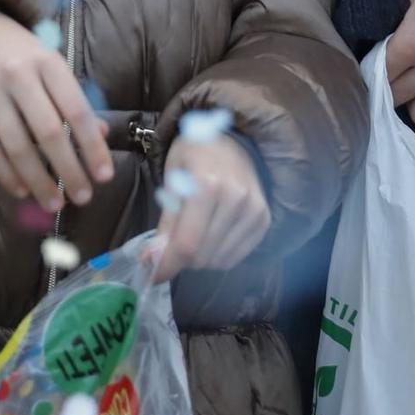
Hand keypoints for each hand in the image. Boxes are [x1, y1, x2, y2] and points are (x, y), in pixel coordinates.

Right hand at [0, 3, 113, 208]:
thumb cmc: (16, 49)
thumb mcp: (50, 62)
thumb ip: (74, 97)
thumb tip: (103, 135)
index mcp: (47, 61)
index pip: (77, 110)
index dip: (93, 146)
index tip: (104, 175)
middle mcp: (17, 75)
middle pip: (49, 133)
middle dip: (69, 171)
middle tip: (83, 198)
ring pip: (16, 147)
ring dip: (38, 181)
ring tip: (54, 202)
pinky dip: (6, 175)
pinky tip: (22, 190)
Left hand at [150, 134, 270, 281]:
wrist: (230, 141)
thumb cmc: (194, 156)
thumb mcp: (171, 181)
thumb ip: (165, 223)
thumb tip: (150, 261)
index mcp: (207, 184)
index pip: (186, 244)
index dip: (166, 265)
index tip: (150, 274)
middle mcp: (236, 198)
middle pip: (202, 256)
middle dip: (181, 257)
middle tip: (173, 240)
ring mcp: (254, 210)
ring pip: (218, 261)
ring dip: (200, 257)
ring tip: (194, 232)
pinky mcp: (263, 220)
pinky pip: (236, 257)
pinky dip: (218, 255)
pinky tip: (212, 235)